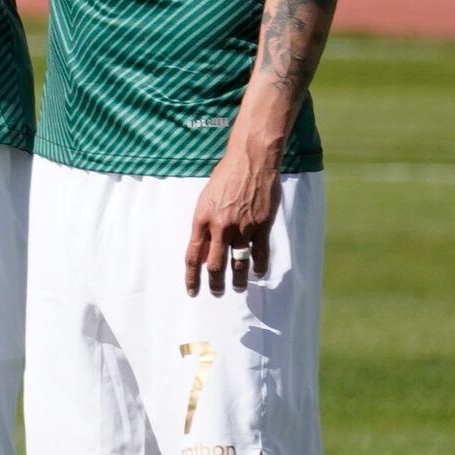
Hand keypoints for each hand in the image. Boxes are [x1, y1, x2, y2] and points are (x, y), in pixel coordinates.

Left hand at [184, 138, 282, 296]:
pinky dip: (260, 267)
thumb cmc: (225, 177)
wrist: (251, 161)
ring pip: (239, 263)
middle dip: (215, 284)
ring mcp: (243, 228)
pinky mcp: (262, 226)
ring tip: (238, 288)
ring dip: (238, 280)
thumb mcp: (206, 200)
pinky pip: (260, 254)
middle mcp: (220, 227)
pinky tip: (258, 273)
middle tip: (216, 293)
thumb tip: (204, 248)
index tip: (192, 291)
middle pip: (215, 265)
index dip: (192, 277)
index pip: (193, 256)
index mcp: (201, 220)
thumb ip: (204, 224)